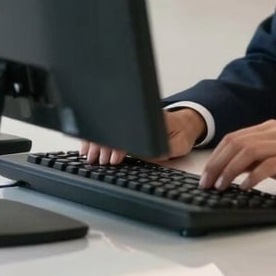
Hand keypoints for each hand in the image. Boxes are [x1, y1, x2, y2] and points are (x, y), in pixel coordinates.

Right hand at [81, 108, 206, 164]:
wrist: (185, 124)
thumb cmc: (182, 135)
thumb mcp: (176, 146)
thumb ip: (159, 151)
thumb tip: (138, 155)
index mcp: (154, 119)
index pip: (130, 130)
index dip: (119, 145)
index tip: (114, 158)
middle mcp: (141, 115)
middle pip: (116, 127)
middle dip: (104, 145)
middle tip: (99, 160)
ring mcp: (132, 117)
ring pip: (110, 127)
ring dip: (97, 141)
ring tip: (90, 156)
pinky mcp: (129, 122)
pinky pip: (110, 127)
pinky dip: (98, 137)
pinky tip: (89, 146)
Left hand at [198, 120, 275, 196]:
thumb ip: (257, 161)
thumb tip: (230, 170)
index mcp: (271, 129)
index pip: (234, 138)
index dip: (216, 156)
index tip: (205, 176)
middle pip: (237, 142)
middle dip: (217, 164)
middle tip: (206, 184)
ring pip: (249, 151)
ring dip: (230, 170)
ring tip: (221, 187)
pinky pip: (268, 164)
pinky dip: (252, 176)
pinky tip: (244, 188)